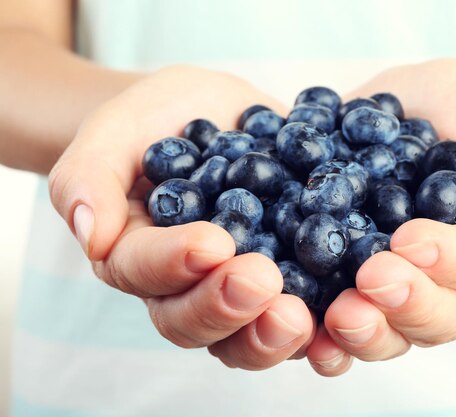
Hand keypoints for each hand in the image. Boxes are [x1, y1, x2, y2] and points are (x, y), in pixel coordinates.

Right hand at [48, 66, 315, 369]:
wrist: (211, 115)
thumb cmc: (155, 120)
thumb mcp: (116, 131)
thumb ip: (89, 177)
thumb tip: (92, 235)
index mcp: (139, 256)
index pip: (146, 273)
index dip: (176, 264)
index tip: (213, 242)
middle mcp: (187, 286)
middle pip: (197, 320)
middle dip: (228, 306)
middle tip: (263, 280)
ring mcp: (239, 289)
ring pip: (248, 334)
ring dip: (272, 333)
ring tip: (301, 314)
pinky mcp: (289, 278)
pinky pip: (304, 311)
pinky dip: (324, 319)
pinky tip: (346, 309)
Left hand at [306, 59, 455, 374]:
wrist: (420, 108)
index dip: (447, 260)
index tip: (410, 240)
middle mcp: (444, 287)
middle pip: (431, 318)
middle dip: (402, 303)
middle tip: (370, 280)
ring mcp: (393, 289)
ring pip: (384, 331)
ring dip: (359, 330)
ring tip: (333, 316)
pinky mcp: (344, 279)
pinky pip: (330, 312)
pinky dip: (314, 326)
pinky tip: (292, 317)